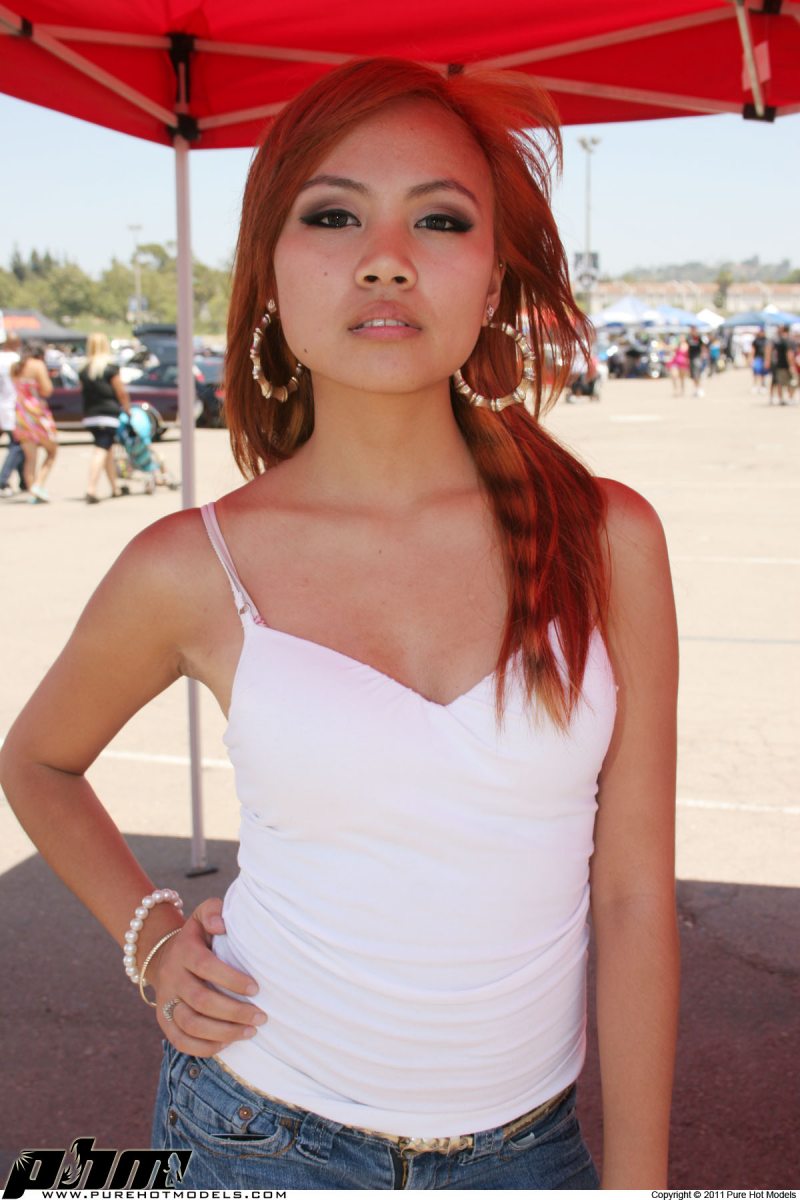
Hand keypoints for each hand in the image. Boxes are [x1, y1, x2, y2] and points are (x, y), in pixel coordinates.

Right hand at [148, 897, 267, 1055]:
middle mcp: (171, 977)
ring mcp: (165, 1001)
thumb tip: (221, 925)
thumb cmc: (197, 937)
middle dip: (234, 1011)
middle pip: (200, 1000)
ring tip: (251, 1031)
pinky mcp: (163, 1020)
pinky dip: (204, 1047)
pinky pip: (180, 1041)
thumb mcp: (203, 915)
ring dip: (223, 1032)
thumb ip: (213, 911)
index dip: (231, 979)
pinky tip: (228, 1043)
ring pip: (190, 1024)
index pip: (205, 966)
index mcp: (184, 951)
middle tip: (261, 1016)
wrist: (163, 956)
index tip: (256, 988)